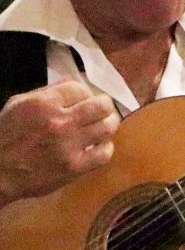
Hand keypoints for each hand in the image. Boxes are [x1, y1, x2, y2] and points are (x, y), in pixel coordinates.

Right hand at [0, 79, 118, 207]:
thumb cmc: (5, 135)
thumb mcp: (18, 104)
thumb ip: (47, 92)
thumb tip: (74, 82)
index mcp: (43, 103)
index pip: (81, 89)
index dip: (85, 94)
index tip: (84, 100)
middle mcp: (59, 122)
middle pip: (102, 106)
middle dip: (104, 107)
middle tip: (102, 112)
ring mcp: (68, 145)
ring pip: (107, 128)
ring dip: (108, 125)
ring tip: (103, 127)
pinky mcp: (74, 167)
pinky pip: (104, 154)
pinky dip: (106, 148)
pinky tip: (99, 146)